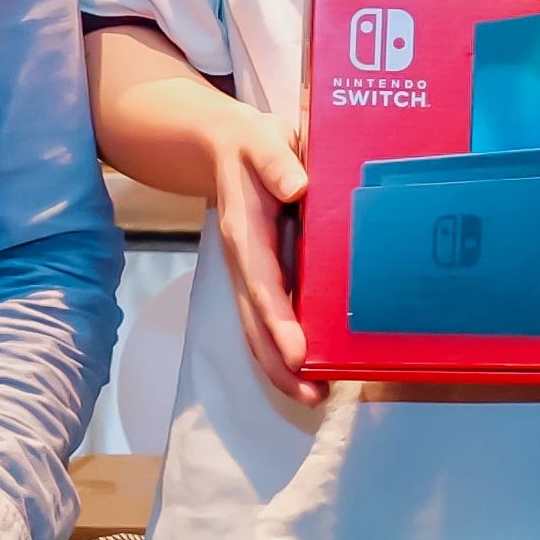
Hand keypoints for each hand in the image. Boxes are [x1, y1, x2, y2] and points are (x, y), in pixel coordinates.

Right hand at [199, 99, 318, 406]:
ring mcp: (249, 274)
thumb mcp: (265, 140)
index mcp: (246, 233)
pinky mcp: (260, 277)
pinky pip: (267, 321)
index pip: (262, 286)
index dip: (279, 321)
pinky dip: (283, 349)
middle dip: (279, 364)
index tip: (298, 354)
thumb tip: (298, 186)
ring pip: (257, 330)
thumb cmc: (253, 143)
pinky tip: (311, 371)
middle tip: (313, 397)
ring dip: (281, 368)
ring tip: (315, 399)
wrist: (224, 146)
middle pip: (255, 324)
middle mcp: (243, 262)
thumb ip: (278, 161)